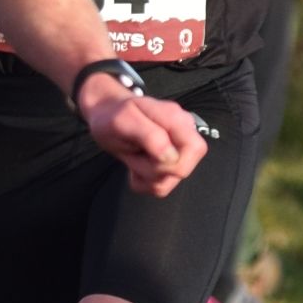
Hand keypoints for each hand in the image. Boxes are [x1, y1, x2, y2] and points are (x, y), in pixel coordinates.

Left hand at [81, 84, 205, 196]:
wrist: (107, 116)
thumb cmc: (113, 116)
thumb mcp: (124, 121)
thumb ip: (150, 136)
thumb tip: (171, 157)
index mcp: (176, 119)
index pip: (196, 149)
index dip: (173, 161)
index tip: (149, 153)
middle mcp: (181, 135)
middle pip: (182, 170)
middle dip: (153, 169)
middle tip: (135, 153)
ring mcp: (176, 151)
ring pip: (168, 182)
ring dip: (143, 174)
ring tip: (133, 155)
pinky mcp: (167, 165)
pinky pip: (160, 186)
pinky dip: (143, 181)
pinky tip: (135, 163)